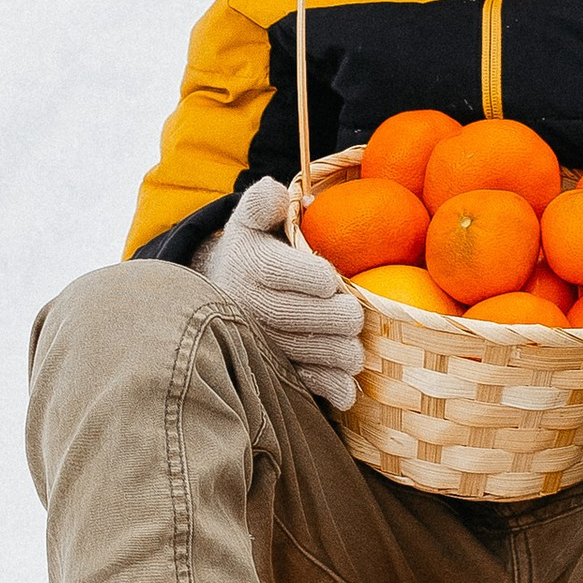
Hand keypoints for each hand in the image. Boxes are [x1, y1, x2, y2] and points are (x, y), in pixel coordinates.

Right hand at [195, 175, 364, 411]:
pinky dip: (323, 388)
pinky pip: (296, 380)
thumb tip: (278, 192)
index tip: (331, 280)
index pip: (275, 270)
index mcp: (250, 264)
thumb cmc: (255, 247)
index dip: (305, 276)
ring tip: (356, 352)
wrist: (226, 289)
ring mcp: (259, 339)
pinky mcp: (271, 366)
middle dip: (327, 318)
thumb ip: (263, 201)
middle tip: (354, 316)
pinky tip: (346, 390)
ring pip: (294, 352)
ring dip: (330, 355)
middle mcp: (248, 304)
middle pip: (288, 315)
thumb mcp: (253, 218)